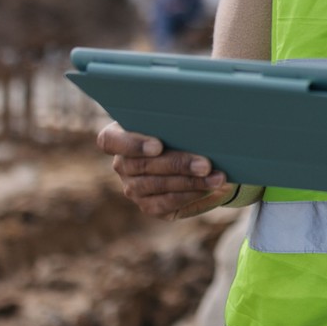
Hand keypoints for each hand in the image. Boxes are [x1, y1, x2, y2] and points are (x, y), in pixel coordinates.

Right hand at [99, 120, 234, 220]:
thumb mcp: (176, 120)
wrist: (192, 155)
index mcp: (119, 137)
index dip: (132, 144)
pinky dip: (192, 196)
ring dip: (190, 183)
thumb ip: (177, 119)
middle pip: (141, 166)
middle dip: (177, 165)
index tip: (158, 145)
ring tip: (217, 178)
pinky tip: (211, 189)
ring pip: (157, 187)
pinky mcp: (149, 206)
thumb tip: (200, 121)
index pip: (109, 141)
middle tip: (205, 164)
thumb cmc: (181, 128)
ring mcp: (133, 188)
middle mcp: (122, 165)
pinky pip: (167, 204)